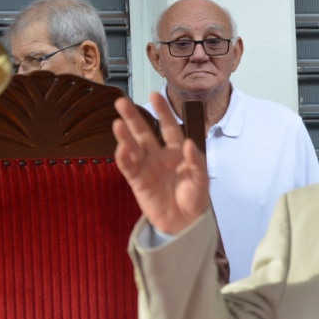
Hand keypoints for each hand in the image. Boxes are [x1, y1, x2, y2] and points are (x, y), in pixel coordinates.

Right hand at [113, 93, 209, 234]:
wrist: (185, 222)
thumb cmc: (195, 198)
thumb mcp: (201, 180)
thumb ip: (197, 162)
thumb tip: (190, 144)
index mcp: (177, 151)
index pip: (169, 127)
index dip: (162, 112)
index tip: (155, 95)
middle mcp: (159, 155)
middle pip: (144, 132)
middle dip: (133, 117)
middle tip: (121, 101)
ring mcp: (147, 167)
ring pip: (133, 147)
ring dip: (125, 135)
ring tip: (117, 122)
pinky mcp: (138, 181)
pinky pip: (128, 166)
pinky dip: (124, 157)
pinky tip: (122, 147)